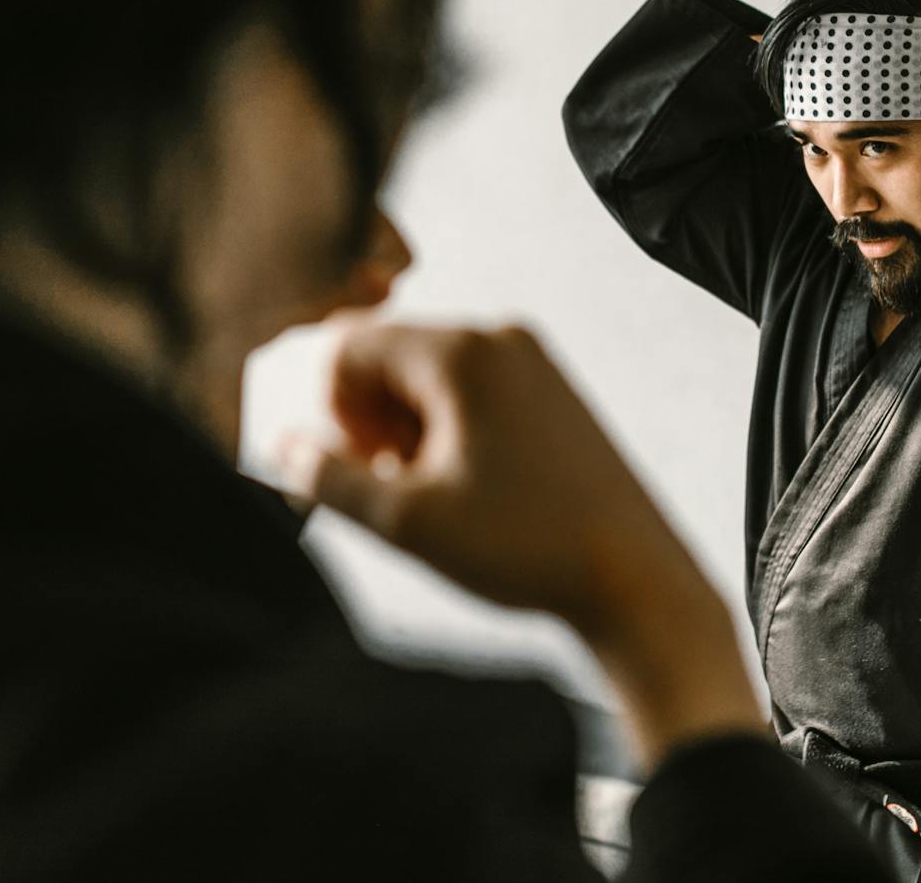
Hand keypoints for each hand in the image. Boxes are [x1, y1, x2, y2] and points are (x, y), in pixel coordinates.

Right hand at [258, 319, 766, 763]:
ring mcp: (534, 364)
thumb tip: (283, 448)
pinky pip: (472, 395)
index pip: (349, 346)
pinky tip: (461, 493)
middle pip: (389, 358)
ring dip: (405, 433)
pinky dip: (447, 435)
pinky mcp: (554, 395)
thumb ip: (328, 478)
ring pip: (429, 381)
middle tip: (382, 493)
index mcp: (462, 352)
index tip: (346, 471)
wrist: (637, 582)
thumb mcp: (406, 521)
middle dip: (366, 423)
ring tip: (425, 500)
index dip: (327, 410)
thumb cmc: (525, 548)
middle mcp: (501, 339)